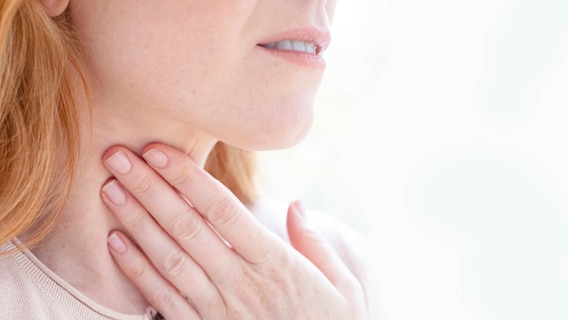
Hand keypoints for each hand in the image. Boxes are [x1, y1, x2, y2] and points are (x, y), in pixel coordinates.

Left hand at [100, 143, 366, 318]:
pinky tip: (116, 243)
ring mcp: (219, 310)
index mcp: (275, 262)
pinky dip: (137, 270)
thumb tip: (295, 203)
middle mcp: (241, 282)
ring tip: (111, 189)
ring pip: (169, 258)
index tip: (160, 150)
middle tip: (117, 156)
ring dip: (137, 221)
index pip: (222, 209)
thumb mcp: (342, 287)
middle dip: (150, 188)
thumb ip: (315, 243)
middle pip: (187, 226)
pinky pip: (164, 299)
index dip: (187, 177)